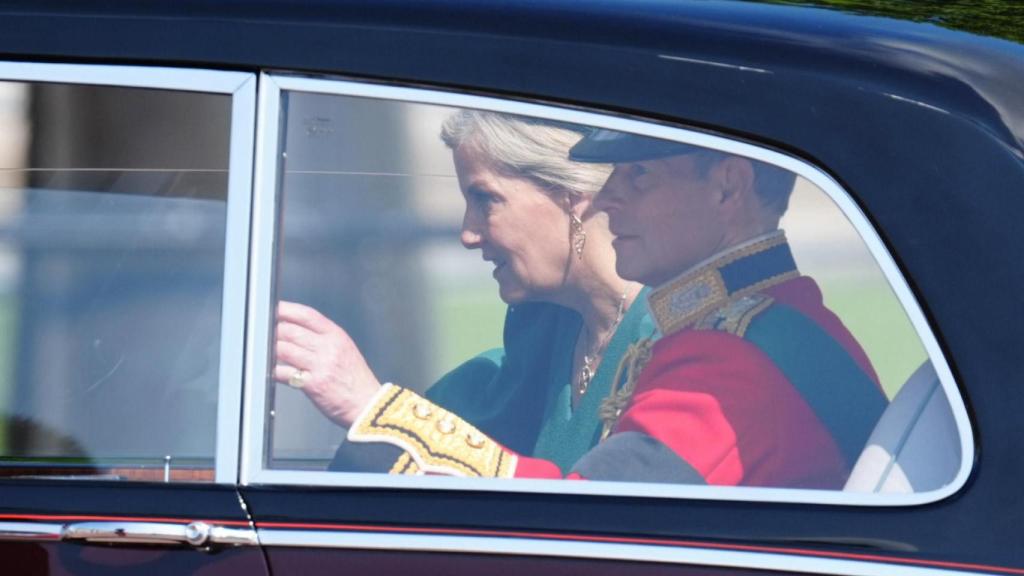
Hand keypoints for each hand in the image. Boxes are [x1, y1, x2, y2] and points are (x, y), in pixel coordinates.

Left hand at [274, 301, 381, 426]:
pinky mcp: (313, 384)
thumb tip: (294, 330)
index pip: (307, 315)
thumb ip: (323, 338)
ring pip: (284, 349)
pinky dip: (273, 371)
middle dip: (272, 330)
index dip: (286, 309)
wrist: (368, 404)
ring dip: (270, 349)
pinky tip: (270, 370)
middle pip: (291, 330)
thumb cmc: (356, 380)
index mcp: (336, 336)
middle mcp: (328, 347)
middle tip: (261, 332)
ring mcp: (320, 365)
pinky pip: (284, 373)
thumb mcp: (345, 349)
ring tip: (262, 350)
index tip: (273, 309)